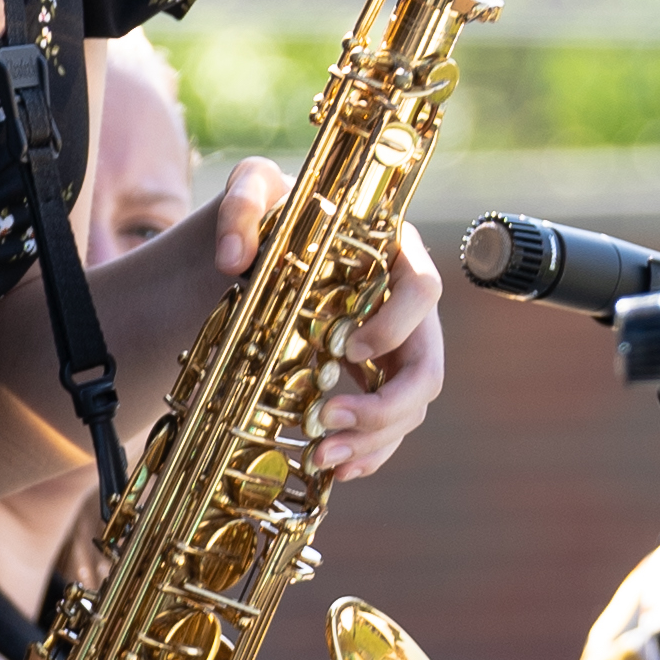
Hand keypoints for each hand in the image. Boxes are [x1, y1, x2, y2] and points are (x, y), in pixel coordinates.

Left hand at [207, 164, 444, 482]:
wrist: (254, 254)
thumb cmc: (269, 215)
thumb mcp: (253, 189)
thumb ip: (243, 202)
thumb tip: (233, 256)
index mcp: (395, 255)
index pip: (424, 291)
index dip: (396, 325)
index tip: (349, 348)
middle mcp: (405, 308)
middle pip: (426, 367)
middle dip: (386, 407)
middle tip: (331, 421)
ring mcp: (393, 352)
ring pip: (409, 408)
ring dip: (373, 441)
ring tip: (323, 458)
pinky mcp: (372, 383)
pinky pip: (386, 428)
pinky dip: (366, 453)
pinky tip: (334, 469)